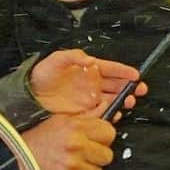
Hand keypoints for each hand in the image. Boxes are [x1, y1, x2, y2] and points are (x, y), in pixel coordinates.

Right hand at [21, 107, 115, 169]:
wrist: (19, 155)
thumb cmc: (41, 138)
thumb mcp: (63, 119)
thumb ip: (88, 116)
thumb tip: (107, 109)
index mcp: (76, 127)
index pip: (109, 133)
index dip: (104, 137)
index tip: (96, 139)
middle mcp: (75, 146)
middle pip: (107, 156)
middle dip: (97, 155)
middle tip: (84, 153)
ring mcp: (71, 165)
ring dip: (87, 169)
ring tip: (73, 162)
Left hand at [28, 49, 146, 114]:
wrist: (29, 95)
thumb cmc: (42, 75)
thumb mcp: (56, 60)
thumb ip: (73, 56)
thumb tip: (89, 60)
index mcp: (89, 69)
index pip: (110, 68)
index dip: (123, 71)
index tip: (135, 75)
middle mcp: (92, 84)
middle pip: (116, 85)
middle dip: (129, 87)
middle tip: (139, 90)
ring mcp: (89, 99)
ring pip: (112, 99)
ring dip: (123, 100)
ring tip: (130, 102)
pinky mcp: (84, 112)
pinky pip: (101, 113)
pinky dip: (110, 113)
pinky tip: (116, 113)